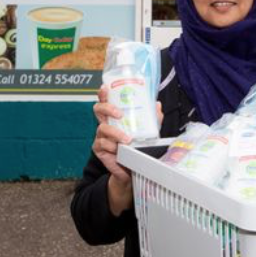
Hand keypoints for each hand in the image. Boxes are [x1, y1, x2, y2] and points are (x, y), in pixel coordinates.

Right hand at [91, 87, 163, 215]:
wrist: (132, 168)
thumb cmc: (137, 146)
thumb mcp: (147, 130)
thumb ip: (152, 118)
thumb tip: (157, 105)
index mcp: (114, 116)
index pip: (106, 101)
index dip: (103, 94)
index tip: (105, 88)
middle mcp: (106, 123)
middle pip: (98, 109)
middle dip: (108, 108)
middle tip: (120, 114)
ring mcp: (101, 135)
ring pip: (102, 128)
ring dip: (116, 133)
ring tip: (127, 139)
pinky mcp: (99, 148)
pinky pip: (102, 143)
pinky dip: (112, 146)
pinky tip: (119, 150)